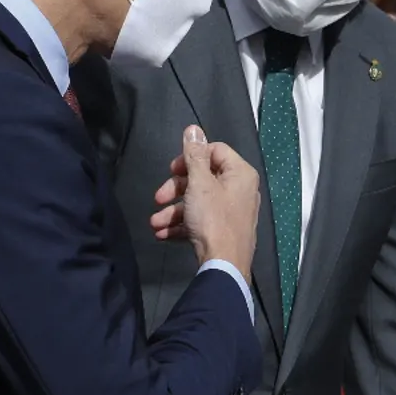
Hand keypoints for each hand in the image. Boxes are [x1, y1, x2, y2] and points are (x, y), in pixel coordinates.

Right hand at [152, 125, 259, 279]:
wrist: (224, 266)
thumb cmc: (213, 220)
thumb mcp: (199, 184)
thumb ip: (194, 156)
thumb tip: (193, 128)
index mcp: (240, 173)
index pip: (215, 151)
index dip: (191, 157)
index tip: (172, 169)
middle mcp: (240, 189)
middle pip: (203, 177)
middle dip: (175, 188)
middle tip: (158, 197)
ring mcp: (232, 211)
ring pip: (198, 202)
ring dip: (173, 211)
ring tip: (155, 223)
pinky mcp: (223, 229)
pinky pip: (200, 220)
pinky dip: (182, 224)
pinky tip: (163, 233)